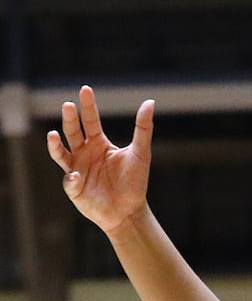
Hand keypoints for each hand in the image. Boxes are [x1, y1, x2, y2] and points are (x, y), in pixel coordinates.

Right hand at [46, 85, 153, 234]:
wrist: (130, 210)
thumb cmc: (135, 181)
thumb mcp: (141, 153)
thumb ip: (143, 128)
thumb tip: (150, 102)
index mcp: (99, 143)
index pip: (91, 121)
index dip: (88, 106)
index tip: (85, 89)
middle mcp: (84, 154)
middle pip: (73, 132)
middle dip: (70, 119)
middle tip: (69, 105)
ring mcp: (76, 170)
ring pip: (61, 154)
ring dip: (55, 145)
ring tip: (52, 135)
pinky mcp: (74, 189)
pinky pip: (69, 182)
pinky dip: (71, 179)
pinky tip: (76, 176)